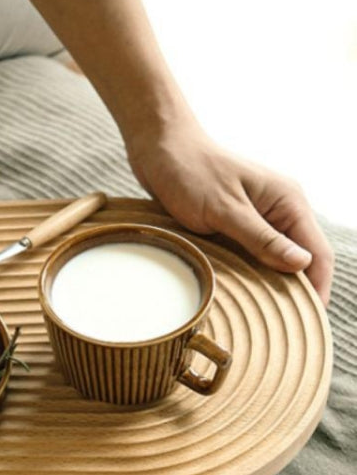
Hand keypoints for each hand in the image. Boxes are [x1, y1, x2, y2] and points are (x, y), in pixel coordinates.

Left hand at [126, 122, 333, 305]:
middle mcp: (276, 211)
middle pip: (297, 261)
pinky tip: (235, 291)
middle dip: (291, 291)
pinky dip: (244, 273)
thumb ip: (261, 238)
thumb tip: (301, 265)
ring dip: (265, 283)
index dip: (316, 288)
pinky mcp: (231, 225)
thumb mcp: (224, 209)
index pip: (317, 253)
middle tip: (279, 325)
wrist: (157, 149)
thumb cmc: (189, 171)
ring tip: (257, 314)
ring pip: (270, 261)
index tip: (308, 320)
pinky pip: (246, 255)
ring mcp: (254, 218)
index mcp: (287, 201)